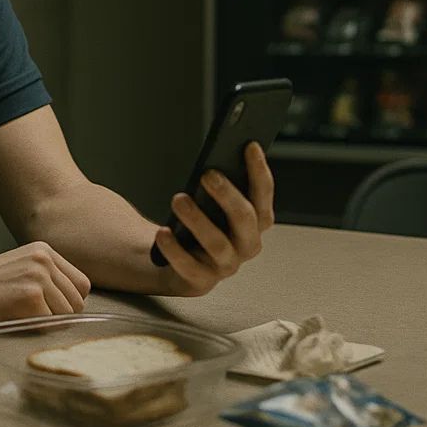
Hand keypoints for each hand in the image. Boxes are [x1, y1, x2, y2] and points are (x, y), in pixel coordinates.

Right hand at [0, 242, 91, 329]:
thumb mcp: (18, 268)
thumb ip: (47, 277)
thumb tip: (77, 305)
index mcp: (44, 250)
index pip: (81, 284)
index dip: (68, 302)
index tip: (47, 308)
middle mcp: (44, 259)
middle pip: (77, 301)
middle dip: (60, 315)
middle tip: (30, 316)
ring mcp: (38, 276)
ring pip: (67, 315)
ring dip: (48, 323)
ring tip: (20, 316)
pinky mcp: (30, 297)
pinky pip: (50, 325)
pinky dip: (35, 329)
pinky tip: (13, 319)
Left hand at [152, 142, 275, 297]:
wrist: (176, 262)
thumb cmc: (199, 223)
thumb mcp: (209, 204)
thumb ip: (217, 186)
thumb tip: (213, 160)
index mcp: (256, 221)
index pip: (263, 195)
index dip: (259, 171)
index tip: (249, 145)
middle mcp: (247, 244)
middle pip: (245, 219)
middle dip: (228, 195)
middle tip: (208, 174)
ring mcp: (226, 266)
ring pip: (218, 243)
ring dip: (198, 219)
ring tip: (179, 199)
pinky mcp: (202, 281)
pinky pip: (189, 267)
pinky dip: (175, 250)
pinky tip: (163, 233)